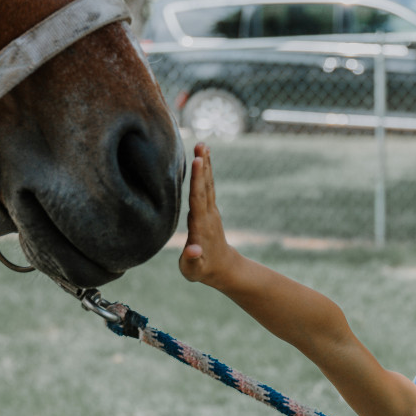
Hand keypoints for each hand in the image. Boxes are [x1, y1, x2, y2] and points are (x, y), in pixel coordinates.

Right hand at [179, 142, 232, 286]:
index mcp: (201, 226)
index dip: (197, 180)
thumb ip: (191, 260)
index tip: (198, 161)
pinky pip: (208, 186)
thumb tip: (193, 250)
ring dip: (206, 164)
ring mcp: (211, 211)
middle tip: (201, 145)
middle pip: (205, 187)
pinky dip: (206, 171)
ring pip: (208, 184)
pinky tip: (204, 158)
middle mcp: (208, 215)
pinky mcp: (210, 209)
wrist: (223, 269)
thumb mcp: (193, 271)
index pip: (198, 199)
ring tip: (203, 145)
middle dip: (203, 166)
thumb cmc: (202, 270)